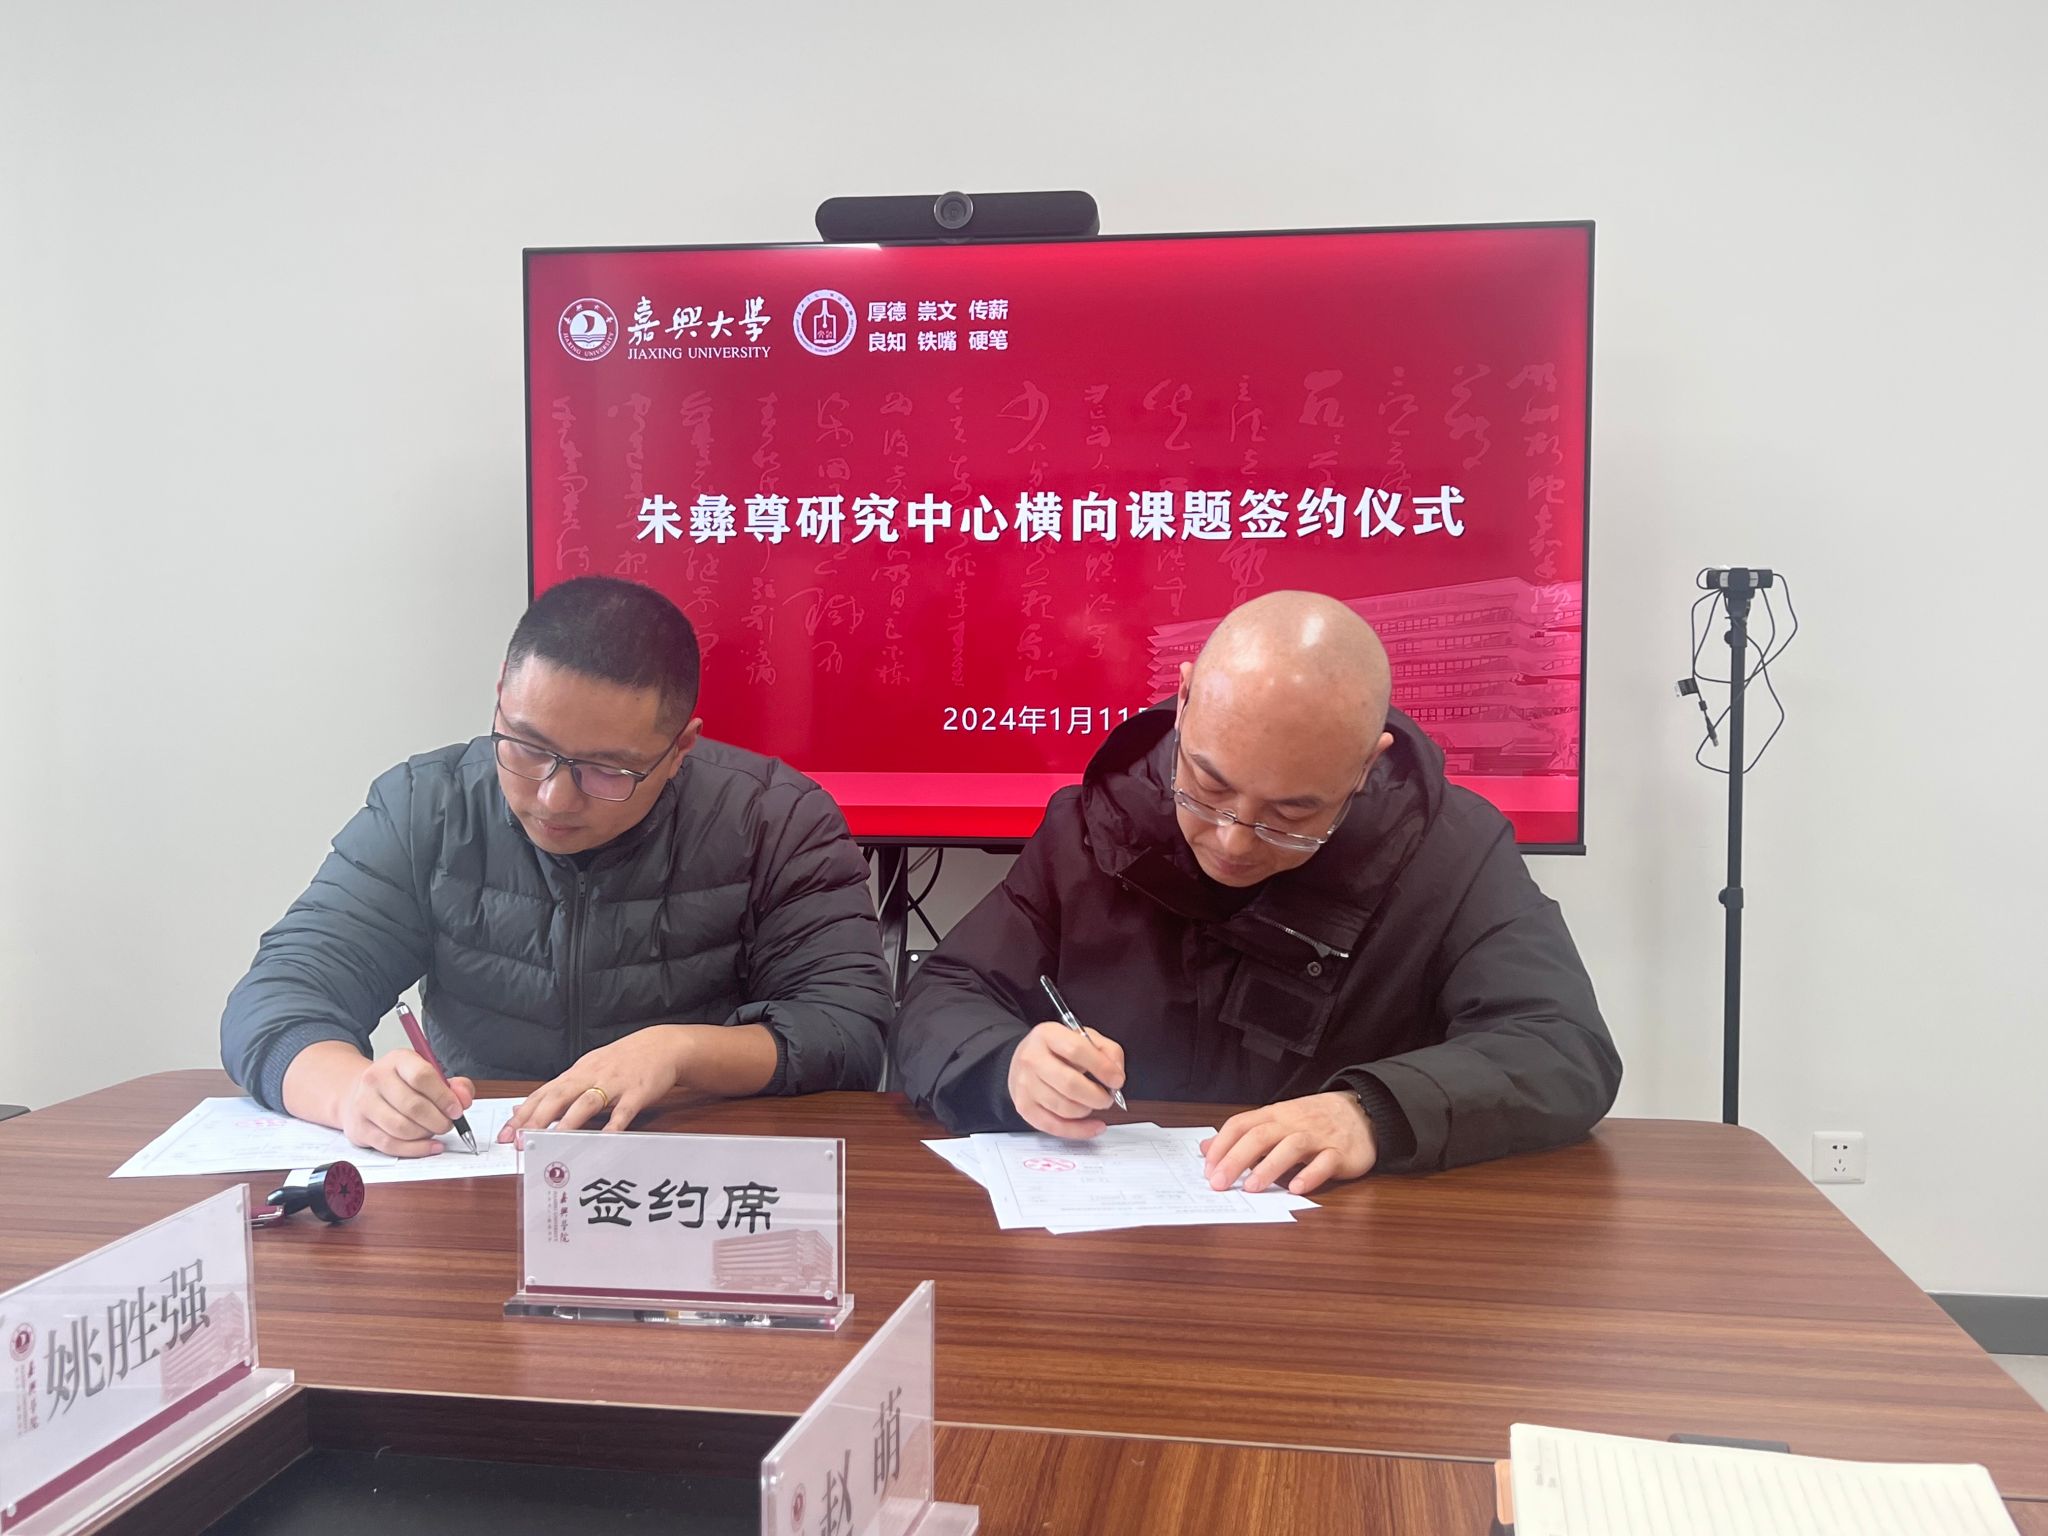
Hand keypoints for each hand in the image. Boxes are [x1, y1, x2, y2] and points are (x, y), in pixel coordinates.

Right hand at [339, 1050, 476, 1158]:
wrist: (359, 1091)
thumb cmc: (401, 1084)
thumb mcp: (428, 1073)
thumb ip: (454, 1085)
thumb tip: (463, 1099)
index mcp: (397, 1060)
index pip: (422, 1076)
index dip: (444, 1097)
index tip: (456, 1110)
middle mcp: (376, 1078)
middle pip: (413, 1105)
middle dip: (438, 1120)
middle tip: (448, 1124)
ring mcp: (364, 1103)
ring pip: (402, 1128)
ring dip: (426, 1134)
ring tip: (434, 1131)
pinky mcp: (360, 1127)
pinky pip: (390, 1145)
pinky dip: (415, 1149)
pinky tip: (429, 1146)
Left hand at [500, 1026, 692, 1142]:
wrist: (660, 1046)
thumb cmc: (621, 1061)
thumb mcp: (587, 1069)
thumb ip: (559, 1089)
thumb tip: (525, 1106)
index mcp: (576, 1073)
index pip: (543, 1093)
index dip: (523, 1114)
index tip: (506, 1133)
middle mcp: (590, 1076)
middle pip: (559, 1096)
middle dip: (538, 1119)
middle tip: (521, 1140)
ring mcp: (614, 1083)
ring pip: (587, 1102)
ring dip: (569, 1122)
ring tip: (553, 1142)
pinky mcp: (637, 1092)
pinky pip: (623, 1110)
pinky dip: (613, 1125)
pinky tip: (605, 1140)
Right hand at [1006, 1020, 1125, 1139]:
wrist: (1026, 1060)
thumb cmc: (1058, 1051)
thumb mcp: (1084, 1038)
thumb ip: (1107, 1051)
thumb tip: (1116, 1075)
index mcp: (1048, 1035)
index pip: (1076, 1050)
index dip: (1102, 1067)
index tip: (1117, 1080)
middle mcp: (1032, 1058)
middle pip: (1069, 1084)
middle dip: (1097, 1096)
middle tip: (1107, 1098)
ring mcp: (1025, 1084)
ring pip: (1064, 1108)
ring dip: (1087, 1110)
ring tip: (1092, 1103)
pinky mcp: (1024, 1107)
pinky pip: (1055, 1126)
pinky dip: (1079, 1130)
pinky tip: (1092, 1126)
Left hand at [1201, 1092, 1378, 1194]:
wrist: (1363, 1111)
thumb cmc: (1314, 1120)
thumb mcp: (1277, 1121)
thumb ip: (1243, 1135)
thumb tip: (1206, 1149)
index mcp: (1275, 1115)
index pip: (1241, 1124)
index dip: (1222, 1146)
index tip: (1207, 1169)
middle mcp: (1293, 1123)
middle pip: (1260, 1136)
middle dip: (1236, 1159)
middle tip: (1219, 1183)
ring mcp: (1318, 1137)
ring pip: (1291, 1147)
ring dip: (1269, 1167)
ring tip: (1252, 1188)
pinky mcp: (1341, 1153)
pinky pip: (1325, 1162)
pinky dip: (1311, 1175)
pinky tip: (1297, 1189)